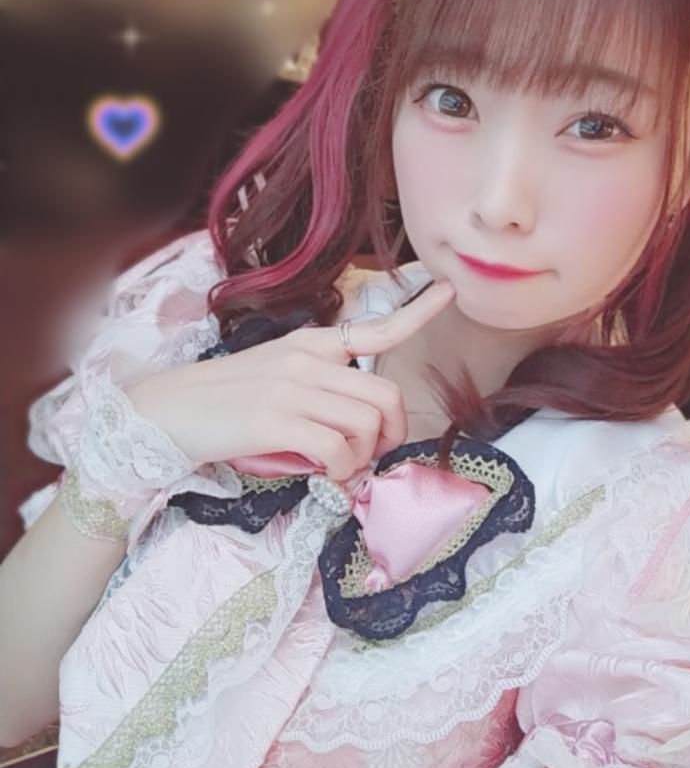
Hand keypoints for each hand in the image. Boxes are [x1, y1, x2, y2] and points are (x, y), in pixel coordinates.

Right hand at [123, 279, 456, 480]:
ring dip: (362, 459)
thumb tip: (363, 435)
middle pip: (385, 396)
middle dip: (393, 434)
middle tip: (373, 456)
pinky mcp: (275, 420)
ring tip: (338, 468)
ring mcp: (291, 388)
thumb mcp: (277, 382)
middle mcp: (306, 360)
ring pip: (366, 426)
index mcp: (309, 346)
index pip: (374, 327)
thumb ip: (320, 395)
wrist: (164, 412)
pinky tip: (324, 475)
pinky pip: (337, 450)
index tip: (449, 292)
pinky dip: (340, 471)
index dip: (417, 312)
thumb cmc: (223, 404)